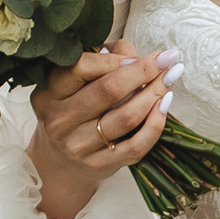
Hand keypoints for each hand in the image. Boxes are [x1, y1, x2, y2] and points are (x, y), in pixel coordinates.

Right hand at [29, 44, 175, 218]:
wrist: (60, 162)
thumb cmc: (73, 110)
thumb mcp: (74, 85)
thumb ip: (102, 61)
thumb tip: (135, 55)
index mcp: (49, 93)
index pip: (80, 68)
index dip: (115, 58)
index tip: (139, 53)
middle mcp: (59, 120)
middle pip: (108, 91)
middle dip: (144, 71)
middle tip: (168, 59)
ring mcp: (78, 145)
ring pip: (125, 117)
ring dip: (155, 94)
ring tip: (170, 78)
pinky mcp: (99, 165)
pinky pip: (136, 145)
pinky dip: (155, 124)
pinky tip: (164, 105)